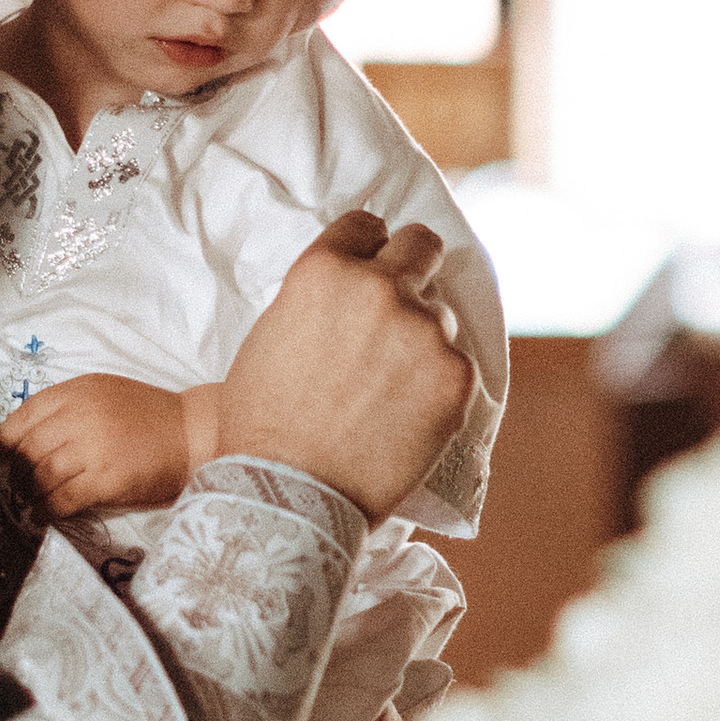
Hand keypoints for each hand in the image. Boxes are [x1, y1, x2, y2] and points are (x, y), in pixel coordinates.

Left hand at [0, 373, 208, 513]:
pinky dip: (48, 510)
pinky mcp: (107, 480)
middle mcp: (81, 416)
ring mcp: (94, 448)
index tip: (5, 457)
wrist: (194, 433)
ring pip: (42, 475)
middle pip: (28, 449)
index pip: (22, 417)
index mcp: (77, 392)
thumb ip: (67, 408)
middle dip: (17, 472)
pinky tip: (45, 514)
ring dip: (31, 493)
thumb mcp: (104, 393)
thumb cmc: (149, 416)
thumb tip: (27, 439)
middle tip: (17, 485)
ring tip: (31, 501)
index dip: (6, 443)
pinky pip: (63, 498)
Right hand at [216, 212, 475, 523]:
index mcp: (326, 270)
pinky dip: (437, 384)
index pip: (367, 226)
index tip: (370, 266)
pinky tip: (407, 412)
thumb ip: (319, 298)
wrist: (289, 494)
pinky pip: (456, 364)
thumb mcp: (273, 334)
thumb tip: (350, 289)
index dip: (367, 248)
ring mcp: (424, 331)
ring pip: (440, 315)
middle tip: (401, 304)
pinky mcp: (457, 376)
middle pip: (421, 245)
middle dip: (412, 268)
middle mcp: (380, 288)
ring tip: (389, 387)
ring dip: (422, 339)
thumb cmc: (263, 423)